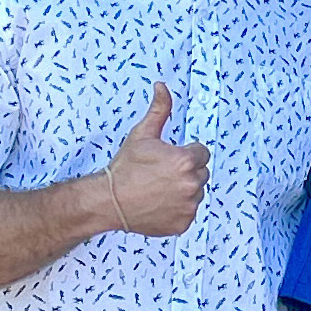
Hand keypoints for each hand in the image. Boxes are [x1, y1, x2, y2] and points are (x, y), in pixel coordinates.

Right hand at [107, 84, 209, 236]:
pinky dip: (178, 209)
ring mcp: (188, 206)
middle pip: (200, 172)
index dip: (184, 153)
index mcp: (186, 161)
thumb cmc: (125, 168)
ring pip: (196, 192)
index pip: (201, 152)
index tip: (167, 159)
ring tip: (159, 189)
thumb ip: (159, 109)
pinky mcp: (183, 223)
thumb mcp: (142, 134)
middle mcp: (191, 184)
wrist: (108, 201)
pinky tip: (159, 204)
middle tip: (161, 174)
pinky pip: (188, 211)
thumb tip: (162, 87)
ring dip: (183, 190)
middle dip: (185, 171)